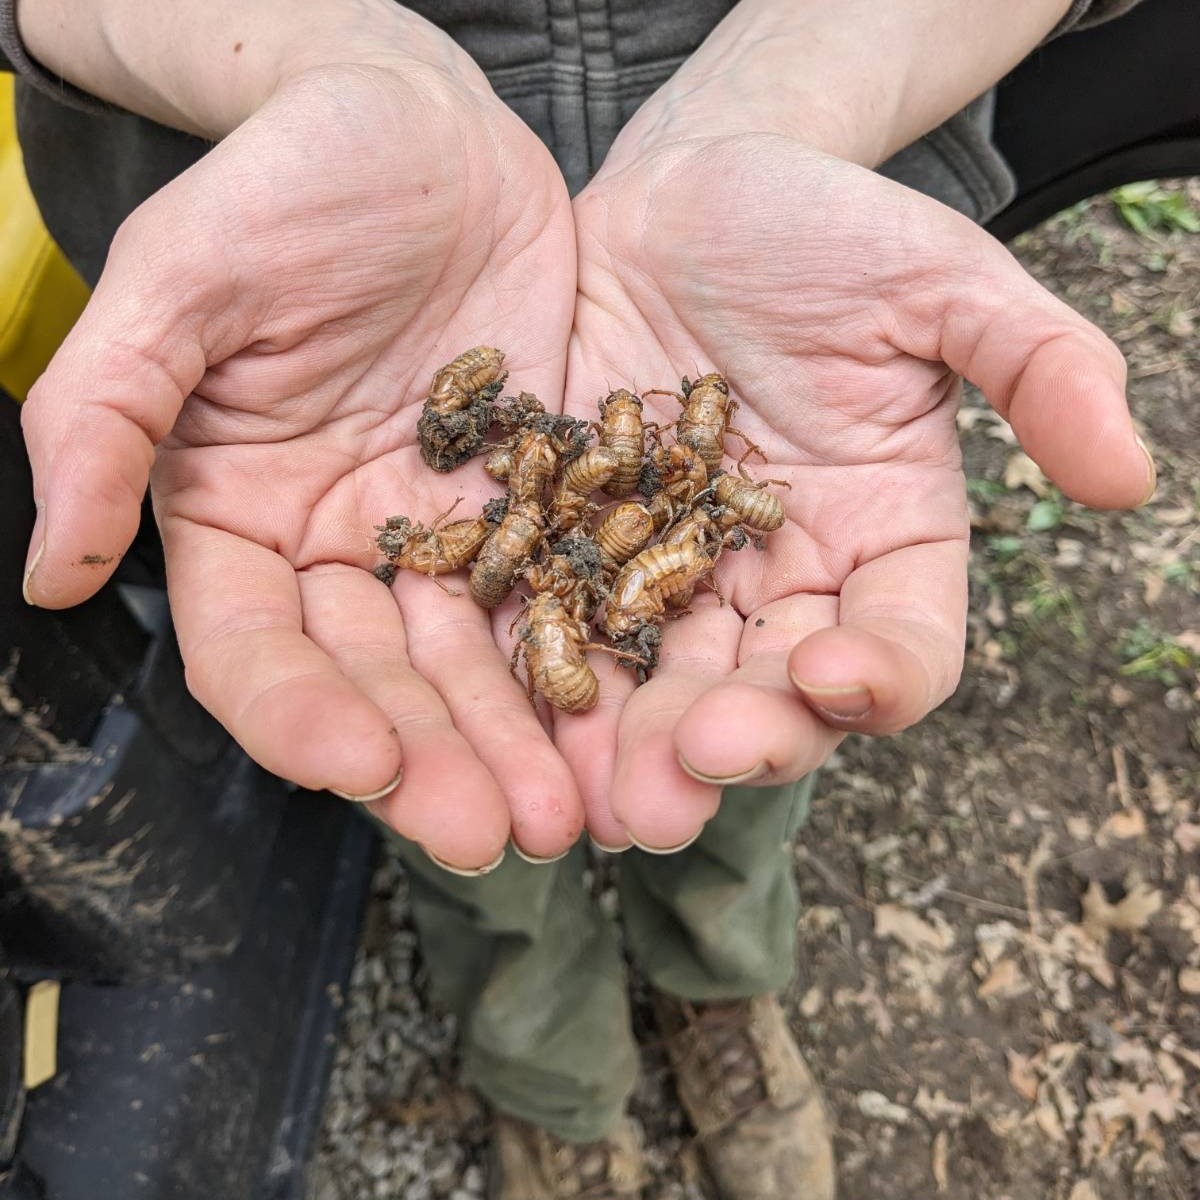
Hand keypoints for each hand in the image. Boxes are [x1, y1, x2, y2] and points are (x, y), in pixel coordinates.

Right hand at [20, 57, 583, 869]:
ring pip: (476, 663)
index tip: (359, 767)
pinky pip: (563, 595)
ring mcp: (440, 534)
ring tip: (573, 812)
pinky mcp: (532, 505)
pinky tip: (630, 717)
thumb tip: (44, 569)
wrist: (425, 131)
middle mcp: (337, 550)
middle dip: (434, 762)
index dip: (300, 716)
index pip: (256, 652)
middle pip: (380, 683)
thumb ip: (106, 413)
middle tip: (497, 834)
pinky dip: (591, 659)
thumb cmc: (290, 182)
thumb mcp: (182, 275)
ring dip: (519, 742)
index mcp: (236, 519)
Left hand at [563, 133, 1151, 850]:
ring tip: (601, 799)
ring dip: (631, 749)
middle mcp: (784, 582)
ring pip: (664, 684)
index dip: (879, 678)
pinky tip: (518, 717)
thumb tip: (1130, 478)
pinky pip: (567, 624)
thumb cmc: (825, 230)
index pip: (901, 646)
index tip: (833, 677)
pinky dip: (548, 675)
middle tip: (678, 790)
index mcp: (884, 543)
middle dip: (731, 745)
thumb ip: (1040, 367)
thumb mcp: (942, 281)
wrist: (687, 198)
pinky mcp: (584, 550)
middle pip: (771, 694)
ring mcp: (677, 575)